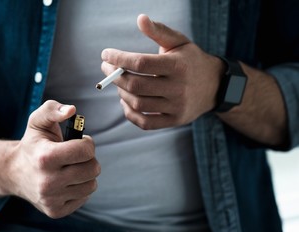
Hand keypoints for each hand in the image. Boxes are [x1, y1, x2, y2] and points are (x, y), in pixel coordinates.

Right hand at [4, 100, 100, 217]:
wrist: (14, 172)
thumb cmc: (32, 144)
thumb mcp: (38, 121)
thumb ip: (53, 109)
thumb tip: (71, 110)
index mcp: (45, 158)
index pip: (86, 151)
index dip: (87, 143)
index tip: (79, 142)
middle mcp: (48, 182)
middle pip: (93, 169)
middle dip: (88, 159)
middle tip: (74, 156)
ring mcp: (51, 199)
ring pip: (91, 184)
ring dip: (85, 174)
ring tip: (71, 168)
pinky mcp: (55, 211)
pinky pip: (84, 197)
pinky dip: (79, 188)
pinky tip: (66, 181)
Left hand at [101, 14, 224, 129]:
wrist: (215, 86)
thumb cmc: (190, 60)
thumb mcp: (179, 42)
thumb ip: (159, 31)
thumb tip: (140, 19)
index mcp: (177, 66)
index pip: (140, 63)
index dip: (118, 59)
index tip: (106, 54)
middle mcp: (178, 88)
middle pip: (136, 85)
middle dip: (115, 76)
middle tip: (107, 68)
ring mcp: (176, 107)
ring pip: (138, 104)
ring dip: (121, 93)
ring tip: (119, 83)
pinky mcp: (174, 121)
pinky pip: (145, 123)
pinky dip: (130, 114)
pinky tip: (126, 102)